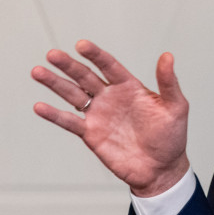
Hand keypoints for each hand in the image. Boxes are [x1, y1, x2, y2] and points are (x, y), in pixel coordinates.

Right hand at [31, 40, 189, 196]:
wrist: (161, 169)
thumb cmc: (171, 137)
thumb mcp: (175, 107)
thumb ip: (168, 82)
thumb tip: (167, 56)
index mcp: (130, 86)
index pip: (109, 66)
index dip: (95, 55)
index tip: (81, 45)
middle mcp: (110, 96)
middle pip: (85, 76)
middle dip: (69, 65)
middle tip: (52, 54)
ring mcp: (99, 114)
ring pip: (73, 94)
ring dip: (55, 84)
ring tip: (38, 71)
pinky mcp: (91, 133)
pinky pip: (69, 122)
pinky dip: (54, 115)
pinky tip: (39, 106)